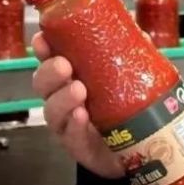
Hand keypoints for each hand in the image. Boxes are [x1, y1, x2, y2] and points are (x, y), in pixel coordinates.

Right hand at [32, 32, 122, 178]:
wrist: (134, 149)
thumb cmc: (123, 106)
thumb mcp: (128, 79)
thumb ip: (130, 57)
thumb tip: (141, 35)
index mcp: (71, 75)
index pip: (50, 58)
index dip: (43, 48)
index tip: (42, 39)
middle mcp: (62, 97)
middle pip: (42, 83)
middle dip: (50, 72)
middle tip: (65, 65)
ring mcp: (67, 123)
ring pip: (52, 110)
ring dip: (63, 98)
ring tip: (79, 89)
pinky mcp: (77, 145)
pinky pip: (70, 135)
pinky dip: (74, 124)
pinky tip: (82, 116)